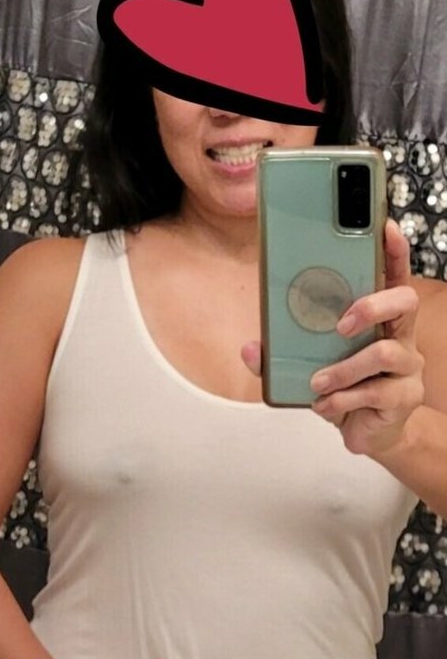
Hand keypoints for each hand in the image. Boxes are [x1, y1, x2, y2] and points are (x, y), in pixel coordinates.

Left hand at [241, 220, 424, 458]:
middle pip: (405, 301)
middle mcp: (401, 334)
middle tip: (340, 325)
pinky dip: (342, 399)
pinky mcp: (405, 397)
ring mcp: (408, 366)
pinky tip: (324, 404)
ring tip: (317, 382)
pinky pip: (376, 392)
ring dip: (344, 368)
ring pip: (384, 353)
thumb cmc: (342, 385)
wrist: (364, 432)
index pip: (394, 274)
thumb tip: (249, 348)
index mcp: (380, 316)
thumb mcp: (308, 363)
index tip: (384, 226)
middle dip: (371, 306)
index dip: (393, 249)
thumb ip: (280, 353)